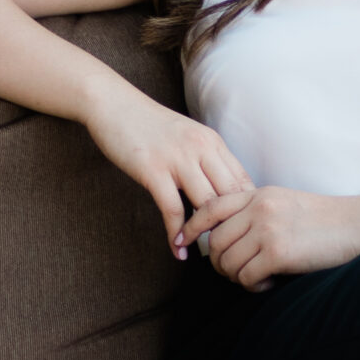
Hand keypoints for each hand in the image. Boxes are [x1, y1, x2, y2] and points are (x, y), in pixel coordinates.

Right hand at [82, 85, 253, 259]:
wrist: (112, 103)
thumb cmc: (149, 124)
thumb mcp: (187, 137)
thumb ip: (205, 160)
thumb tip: (221, 191)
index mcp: (213, 142)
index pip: (243, 182)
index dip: (246, 212)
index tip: (243, 234)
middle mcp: (201, 149)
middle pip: (231, 197)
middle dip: (232, 227)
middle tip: (229, 251)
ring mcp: (178, 159)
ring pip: (207, 205)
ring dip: (207, 235)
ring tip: (207, 255)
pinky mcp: (153, 171)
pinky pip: (173, 211)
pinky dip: (178, 235)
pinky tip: (178, 250)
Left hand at [180, 186, 359, 289]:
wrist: (358, 226)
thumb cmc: (325, 221)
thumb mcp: (285, 203)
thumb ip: (255, 211)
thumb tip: (224, 236)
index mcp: (258, 194)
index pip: (210, 207)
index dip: (191, 227)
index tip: (183, 242)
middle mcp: (259, 208)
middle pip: (214, 243)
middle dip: (218, 264)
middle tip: (235, 272)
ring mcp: (268, 229)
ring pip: (227, 263)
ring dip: (237, 277)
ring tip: (257, 277)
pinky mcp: (278, 252)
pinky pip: (246, 277)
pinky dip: (254, 286)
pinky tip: (270, 282)